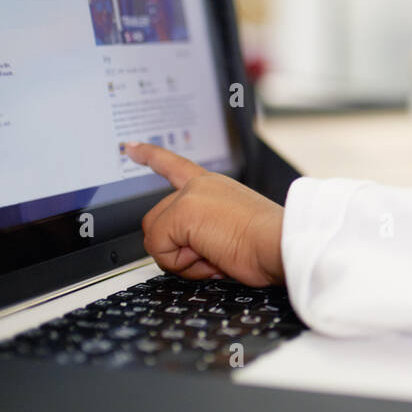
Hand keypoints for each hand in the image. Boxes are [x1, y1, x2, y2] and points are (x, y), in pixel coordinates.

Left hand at [124, 142, 285, 285]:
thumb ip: (205, 228)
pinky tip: (210, 256)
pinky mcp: (182, 212)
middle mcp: (200, 186)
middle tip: (213, 254)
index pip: (176, 166)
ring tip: (216, 254)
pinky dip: (182, 264)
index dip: (151, 156)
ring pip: (155, 238)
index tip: (130, 147)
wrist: (281, 243)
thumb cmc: (268, 243)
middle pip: (157, 222)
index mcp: (213, 186)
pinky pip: (159, 249)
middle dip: (177, 249)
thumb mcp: (231, 229)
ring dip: (181, 259)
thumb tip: (188, 248)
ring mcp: (190, 196)